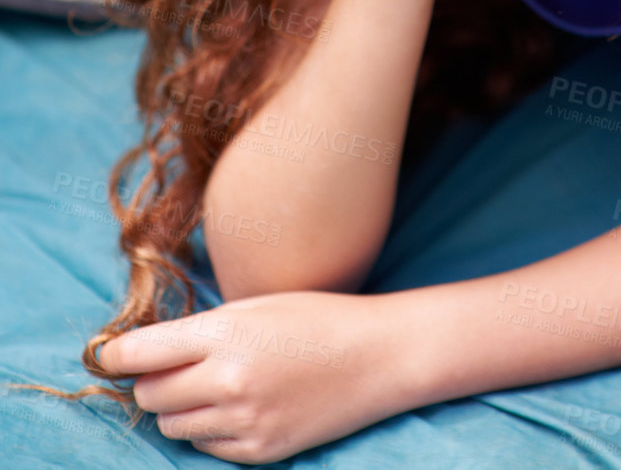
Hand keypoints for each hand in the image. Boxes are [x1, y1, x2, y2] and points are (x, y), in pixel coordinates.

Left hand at [99, 290, 408, 462]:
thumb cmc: (316, 317)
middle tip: (174, 367)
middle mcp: (227, 380)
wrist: (376, 356)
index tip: (107, 356)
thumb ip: (202, 329)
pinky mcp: (258, 450)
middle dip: (152, 382)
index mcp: (225, 334)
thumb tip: (148, 351)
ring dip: (179, 408)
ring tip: (210, 386)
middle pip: (150, 395)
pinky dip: (209, 429)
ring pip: (172, 426)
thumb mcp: (256, 306)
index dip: (115, 356)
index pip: (141, 353)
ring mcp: (243, 421)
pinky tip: (237, 405)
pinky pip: (205, 447)